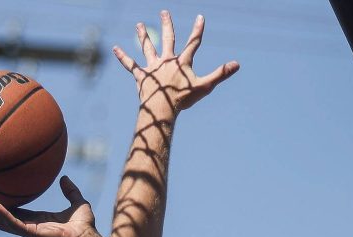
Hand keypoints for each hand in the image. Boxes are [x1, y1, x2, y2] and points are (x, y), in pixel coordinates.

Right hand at [0, 176, 103, 236]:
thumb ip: (70, 191)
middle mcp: (31, 226)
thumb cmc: (84, 225)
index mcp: (38, 220)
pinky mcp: (32, 233)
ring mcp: (30, 231)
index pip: (17, 212)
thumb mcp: (77, 202)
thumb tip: (64, 178)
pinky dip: (3, 214)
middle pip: (4, 219)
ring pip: (4, 222)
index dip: (4, 206)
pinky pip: (14, 223)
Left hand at [114, 11, 238, 113]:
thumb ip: (220, 74)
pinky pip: (131, 65)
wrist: (162, 108)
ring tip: (138, 25)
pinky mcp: (142, 77)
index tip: (200, 18)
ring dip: (143, 36)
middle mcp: (167, 61)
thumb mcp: (205, 86)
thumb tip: (237, 64)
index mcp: (182, 62)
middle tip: (164, 12)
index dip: (198, 30)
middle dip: (166, 25)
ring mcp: (153, 68)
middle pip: (167, 39)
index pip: (193, 43)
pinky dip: (123, 57)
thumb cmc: (184, 99)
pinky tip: (115, 49)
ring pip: (147, 48)